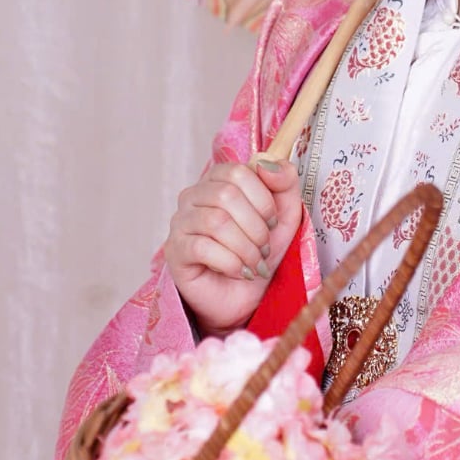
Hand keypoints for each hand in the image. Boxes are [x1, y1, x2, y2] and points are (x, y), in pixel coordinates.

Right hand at [164, 156, 304, 335]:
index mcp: (218, 181)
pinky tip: (240, 272)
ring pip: (216, 222)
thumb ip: (285, 182)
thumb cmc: (259, 253)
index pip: (238, 171)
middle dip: (256, 227)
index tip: (272, 223)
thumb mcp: (285, 216)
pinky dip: (231, 263)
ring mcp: (180, 223)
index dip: (263, 199)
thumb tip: (267, 163)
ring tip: (255, 263)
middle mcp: (193, 197)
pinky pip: (203, 248)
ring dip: (246, 248)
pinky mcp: (175, 251)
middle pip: (226, 196)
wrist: (244, 297)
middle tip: (264, 248)